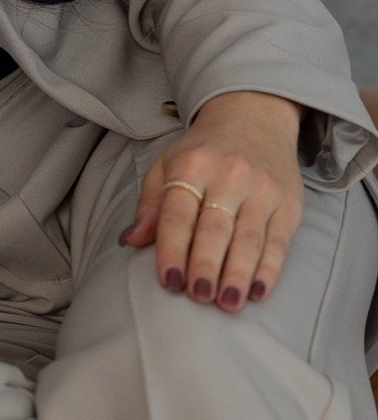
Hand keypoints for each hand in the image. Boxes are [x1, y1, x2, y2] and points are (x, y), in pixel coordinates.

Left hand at [119, 91, 304, 311]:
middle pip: (215, 228)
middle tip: (198, 296)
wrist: (254, 116)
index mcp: (191, 166)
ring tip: (226, 303)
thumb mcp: (167, 164)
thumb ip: (150, 205)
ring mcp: (262, 190)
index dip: (172, 248)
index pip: (178, 213)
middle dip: (205, 265)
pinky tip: (257, 292)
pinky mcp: (288, 203)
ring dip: (237, 274)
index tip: (169, 280)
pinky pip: (279, 242)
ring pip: (248, 238)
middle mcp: (228, 176)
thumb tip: (131, 241)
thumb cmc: (203, 150)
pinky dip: (269, 270)